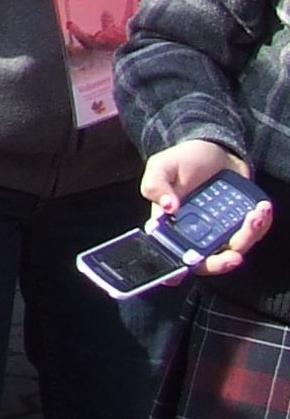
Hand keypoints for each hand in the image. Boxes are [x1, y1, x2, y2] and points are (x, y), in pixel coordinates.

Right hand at [142, 141, 273, 278]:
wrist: (216, 149)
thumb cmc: (184, 159)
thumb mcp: (161, 166)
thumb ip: (155, 185)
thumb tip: (168, 208)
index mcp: (170, 226)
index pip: (169, 254)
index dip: (173, 268)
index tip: (184, 269)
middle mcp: (194, 234)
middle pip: (207, 262)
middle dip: (222, 263)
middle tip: (234, 256)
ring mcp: (219, 231)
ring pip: (234, 249)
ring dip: (248, 236)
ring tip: (256, 213)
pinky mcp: (239, 224)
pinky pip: (253, 235)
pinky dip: (260, 226)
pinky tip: (262, 208)